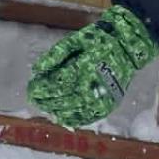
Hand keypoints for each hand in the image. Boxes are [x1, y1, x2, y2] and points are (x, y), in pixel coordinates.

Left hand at [26, 4, 158, 129]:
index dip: (41, 88)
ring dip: (57, 110)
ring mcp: (102, 97)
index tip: (31, 89)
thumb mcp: (75, 40)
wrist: (127, 46)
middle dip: (46, 100)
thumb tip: (36, 69)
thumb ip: (55, 55)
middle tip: (34, 99)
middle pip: (63, 98)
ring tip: (46, 107)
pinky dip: (74, 118)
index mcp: (83, 67)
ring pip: (74, 110)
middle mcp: (92, 85)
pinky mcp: (109, 104)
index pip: (56, 83)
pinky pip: (88, 116)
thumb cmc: (98, 40)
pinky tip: (63, 117)